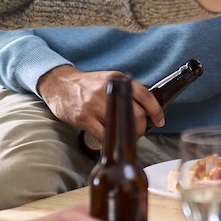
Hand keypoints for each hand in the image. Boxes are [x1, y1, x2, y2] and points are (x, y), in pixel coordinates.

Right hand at [36, 66, 162, 150]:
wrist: (60, 85)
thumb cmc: (87, 85)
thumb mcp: (109, 79)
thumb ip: (127, 90)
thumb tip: (148, 104)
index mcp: (118, 80)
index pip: (145, 95)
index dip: (156, 110)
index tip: (159, 120)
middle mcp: (108, 91)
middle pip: (137, 115)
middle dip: (142, 128)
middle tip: (139, 132)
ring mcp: (95, 105)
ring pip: (123, 126)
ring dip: (128, 136)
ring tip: (125, 136)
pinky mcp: (83, 118)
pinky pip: (103, 135)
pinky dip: (110, 141)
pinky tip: (111, 140)